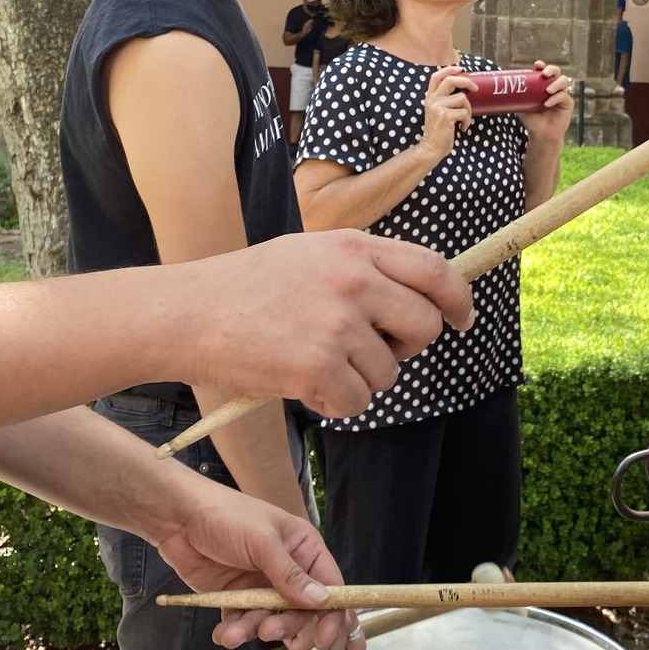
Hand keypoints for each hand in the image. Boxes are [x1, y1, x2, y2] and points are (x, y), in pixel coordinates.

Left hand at [145, 465, 362, 649]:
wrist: (178, 517)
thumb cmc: (226, 516)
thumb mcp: (262, 542)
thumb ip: (291, 575)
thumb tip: (323, 602)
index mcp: (304, 550)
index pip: (330, 588)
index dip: (332, 616)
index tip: (325, 640)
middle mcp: (288, 571)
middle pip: (303, 612)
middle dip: (290, 626)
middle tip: (271, 630)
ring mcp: (261, 586)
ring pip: (272, 621)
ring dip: (258, 630)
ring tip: (239, 632)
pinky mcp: (236, 599)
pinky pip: (244, 624)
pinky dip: (235, 632)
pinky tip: (225, 633)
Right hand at [169, 230, 475, 417]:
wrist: (188, 314)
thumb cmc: (245, 289)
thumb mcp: (309, 255)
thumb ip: (362, 268)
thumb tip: (418, 296)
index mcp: (353, 247)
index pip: (434, 269)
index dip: (457, 298)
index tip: (460, 320)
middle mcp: (352, 280)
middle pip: (423, 326)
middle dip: (405, 348)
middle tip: (371, 352)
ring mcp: (336, 324)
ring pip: (388, 372)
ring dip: (360, 379)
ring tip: (314, 361)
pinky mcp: (318, 367)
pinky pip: (357, 401)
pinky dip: (334, 402)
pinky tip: (301, 383)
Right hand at [419, 67, 474, 160]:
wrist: (431, 148)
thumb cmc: (439, 131)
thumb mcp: (437, 112)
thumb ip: (444, 101)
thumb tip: (465, 91)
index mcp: (430, 97)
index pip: (436, 76)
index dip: (449, 70)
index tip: (461, 69)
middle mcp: (432, 100)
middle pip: (450, 81)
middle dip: (466, 82)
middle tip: (475, 89)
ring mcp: (438, 107)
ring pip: (462, 99)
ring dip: (468, 110)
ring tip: (464, 120)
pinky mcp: (445, 116)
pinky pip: (464, 113)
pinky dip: (467, 121)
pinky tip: (463, 128)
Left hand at [517, 61, 574, 142]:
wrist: (540, 135)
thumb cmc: (531, 120)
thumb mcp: (521, 106)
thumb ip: (516, 98)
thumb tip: (502, 89)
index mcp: (543, 85)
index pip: (544, 71)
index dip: (542, 66)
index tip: (536, 65)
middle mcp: (554, 87)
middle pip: (556, 72)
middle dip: (551, 69)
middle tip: (544, 74)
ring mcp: (562, 94)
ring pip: (564, 81)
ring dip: (556, 83)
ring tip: (548, 90)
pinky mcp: (567, 104)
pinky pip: (563, 96)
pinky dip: (555, 98)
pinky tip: (547, 104)